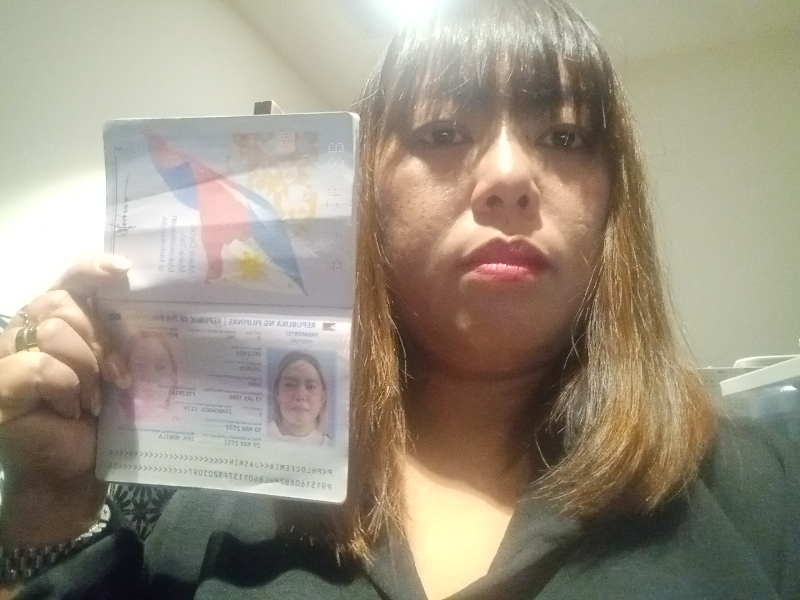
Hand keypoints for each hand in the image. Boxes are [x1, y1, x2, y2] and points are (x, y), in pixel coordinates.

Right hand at [0, 255, 130, 545]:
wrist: (77, 466)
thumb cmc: (98, 415)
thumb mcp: (113, 365)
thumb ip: (115, 334)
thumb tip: (139, 306)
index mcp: (54, 318)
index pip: (70, 279)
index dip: (93, 268)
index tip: (124, 271)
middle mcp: (26, 329)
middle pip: (66, 304)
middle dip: (101, 338)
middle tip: (117, 375)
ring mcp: (7, 356)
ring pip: (55, 331)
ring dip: (86, 367)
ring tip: (94, 398)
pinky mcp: (2, 386)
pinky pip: (42, 365)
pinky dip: (66, 387)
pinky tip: (72, 410)